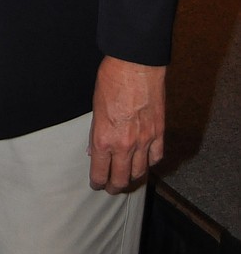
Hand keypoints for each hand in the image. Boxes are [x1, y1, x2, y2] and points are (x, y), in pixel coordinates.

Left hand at [88, 56, 165, 192]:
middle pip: (121, 179)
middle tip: (111, 188)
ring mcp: (144, 140)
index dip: (97, 182)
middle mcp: (124, 145)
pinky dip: (150, 162)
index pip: (100, 173)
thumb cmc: (111, 81)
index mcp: (104, 139)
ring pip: (140, 172)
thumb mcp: (95, 108)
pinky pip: (156, 157)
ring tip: (127, 179)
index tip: (96, 184)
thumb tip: (95, 150)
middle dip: (114, 187)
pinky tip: (145, 162)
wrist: (135, 66)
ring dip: (132, 178)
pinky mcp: (159, 133)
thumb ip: (96, 132)